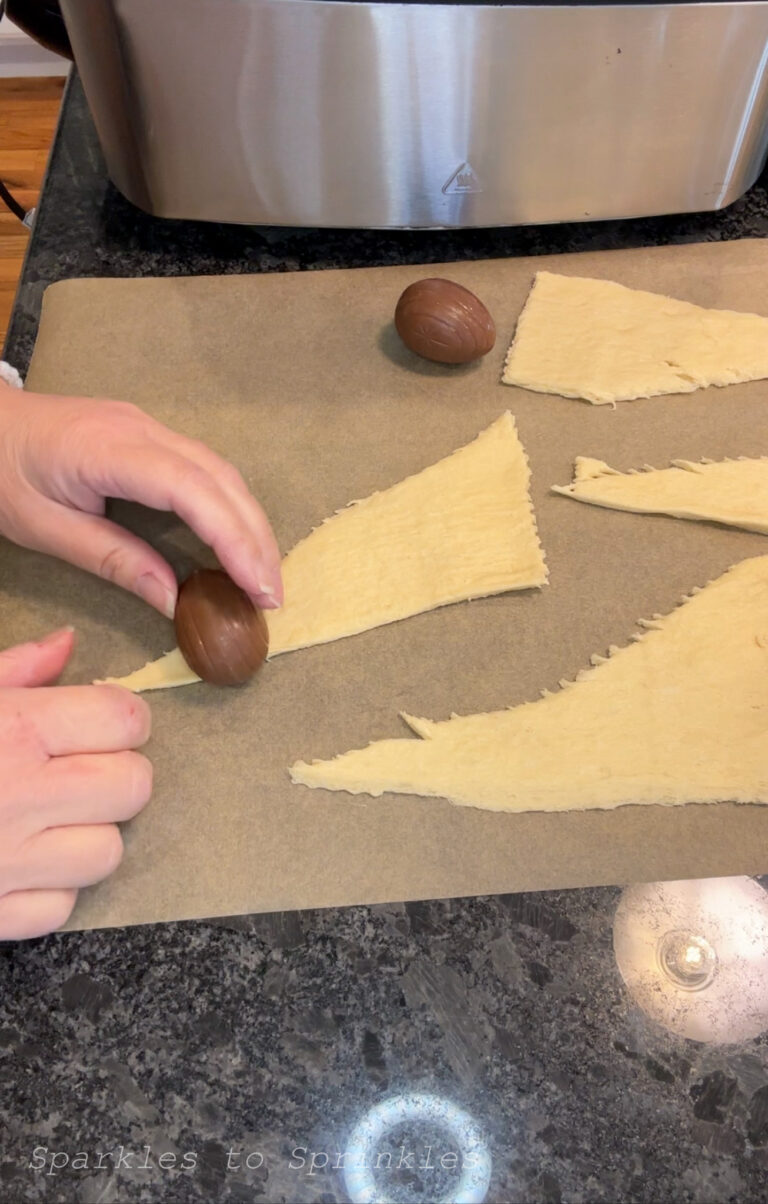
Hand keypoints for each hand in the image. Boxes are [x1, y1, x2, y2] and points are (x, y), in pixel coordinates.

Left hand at [0, 385, 282, 614]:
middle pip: (220, 480)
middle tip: (273, 596)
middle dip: (255, 539)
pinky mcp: (150, 435)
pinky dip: (231, 508)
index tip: (258, 587)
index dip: (233, 539)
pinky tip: (237, 542)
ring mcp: (149, 426)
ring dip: (249, 523)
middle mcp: (141, 429)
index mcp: (108, 450)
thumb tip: (174, 598)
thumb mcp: (44, 528)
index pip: (192, 490)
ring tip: (263, 577)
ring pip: (221, 472)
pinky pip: (205, 469)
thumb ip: (112, 560)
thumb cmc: (0, 474)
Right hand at [0, 628, 151, 939]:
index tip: (96, 722)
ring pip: (109, 853)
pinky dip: (51, 888)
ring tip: (50, 817)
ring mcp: (8, 864)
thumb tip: (69, 643)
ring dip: (90, 833)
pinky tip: (24, 861)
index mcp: (14, 732)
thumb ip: (14, 670)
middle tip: (77, 768)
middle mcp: (19, 796)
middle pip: (134, 786)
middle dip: (115, 773)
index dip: (118, 719)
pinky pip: (63, 907)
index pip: (124, 720)